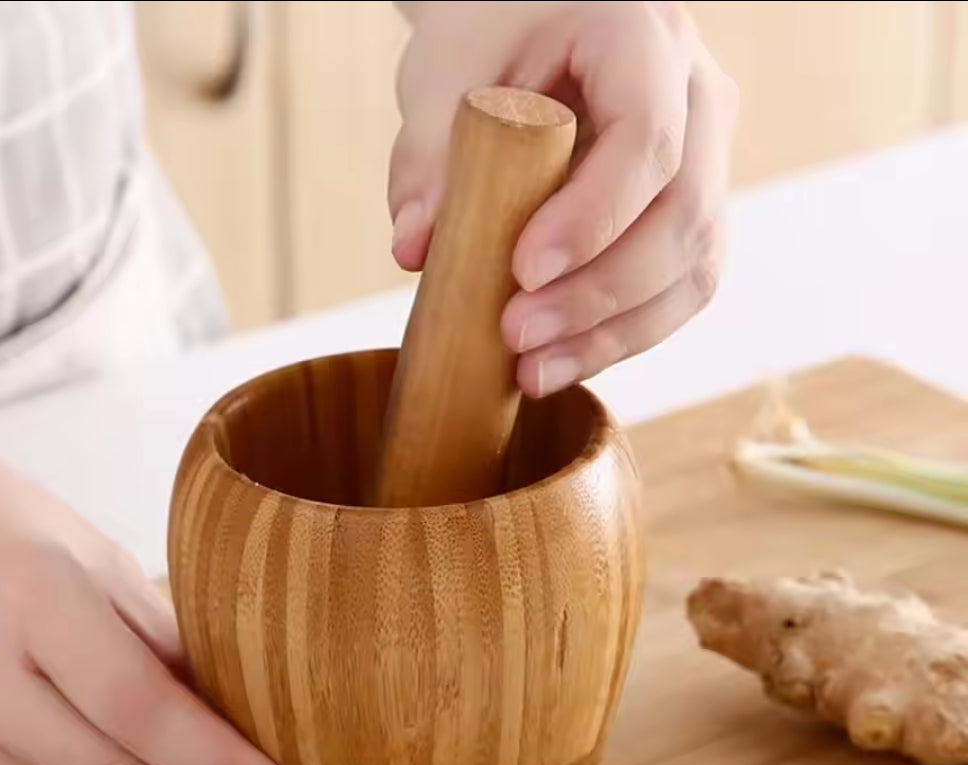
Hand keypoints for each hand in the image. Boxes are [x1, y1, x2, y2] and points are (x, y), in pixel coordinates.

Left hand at [389, 0, 738, 395]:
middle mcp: (699, 99)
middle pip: (683, 216)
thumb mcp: (445, 67)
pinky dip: (623, 337)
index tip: (524, 270)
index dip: (594, 218)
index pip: (648, 139)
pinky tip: (561, 364)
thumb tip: (415, 251)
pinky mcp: (690, 215)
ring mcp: (707, 159)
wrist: (535, 22)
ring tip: (534, 372)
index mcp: (645, 38)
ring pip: (693, 266)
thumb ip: (428, 154)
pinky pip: (679, 289)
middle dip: (600, 295)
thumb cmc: (492, 30)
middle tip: (516, 337)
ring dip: (614, 334)